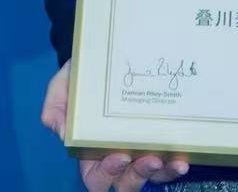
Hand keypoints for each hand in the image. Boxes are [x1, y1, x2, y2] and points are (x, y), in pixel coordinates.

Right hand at [42, 60, 190, 190]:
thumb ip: (55, 106)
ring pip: (151, 178)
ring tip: (175, 161)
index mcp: (89, 151)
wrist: (104, 58)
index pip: (95, 176)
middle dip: (139, 176)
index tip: (120, 154)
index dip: (107, 173)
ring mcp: (139, 152)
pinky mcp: (159, 143)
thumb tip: (63, 133)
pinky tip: (183, 156)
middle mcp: (115, 157)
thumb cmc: (81, 78)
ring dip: (163, 174)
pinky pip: (168, 163)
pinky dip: (176, 165)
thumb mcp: (62, 87)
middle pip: (125, 184)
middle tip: (151, 158)